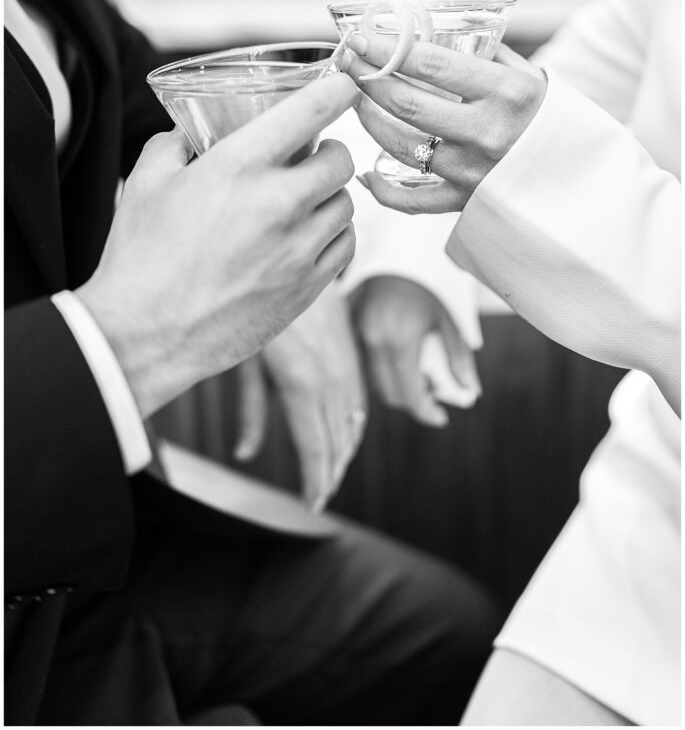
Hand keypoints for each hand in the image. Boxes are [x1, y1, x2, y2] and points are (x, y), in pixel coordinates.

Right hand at [76, 73, 359, 417]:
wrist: (145, 337)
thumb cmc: (140, 258)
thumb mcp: (146, 182)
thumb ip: (175, 145)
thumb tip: (192, 134)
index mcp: (238, 167)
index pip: (310, 111)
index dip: (336, 90)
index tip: (344, 85)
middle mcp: (278, 204)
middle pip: (341, 160)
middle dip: (331, 152)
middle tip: (314, 156)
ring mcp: (298, 250)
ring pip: (347, 205)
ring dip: (331, 196)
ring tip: (307, 200)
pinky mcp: (307, 289)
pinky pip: (344, 246)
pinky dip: (335, 234)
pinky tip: (312, 236)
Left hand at [234, 283, 367, 509]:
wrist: (293, 262)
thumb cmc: (259, 310)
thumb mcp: (245, 361)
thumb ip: (248, 410)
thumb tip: (244, 453)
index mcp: (302, 384)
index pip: (316, 447)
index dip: (316, 482)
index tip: (313, 505)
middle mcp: (330, 378)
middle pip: (337, 441)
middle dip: (329, 474)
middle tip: (318, 499)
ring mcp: (345, 365)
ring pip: (352, 423)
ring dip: (343, 453)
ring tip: (330, 476)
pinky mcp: (351, 355)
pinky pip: (360, 400)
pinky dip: (354, 426)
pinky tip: (346, 437)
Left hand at [342, 42, 545, 213]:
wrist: (583, 176)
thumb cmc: (548, 118)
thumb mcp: (528, 76)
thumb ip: (483, 55)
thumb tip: (429, 33)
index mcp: (506, 92)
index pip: (430, 64)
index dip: (387, 48)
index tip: (361, 38)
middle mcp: (487, 132)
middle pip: (406, 103)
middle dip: (367, 78)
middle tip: (347, 63)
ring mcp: (474, 171)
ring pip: (400, 146)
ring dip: (369, 121)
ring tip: (358, 102)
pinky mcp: (466, 202)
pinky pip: (411, 202)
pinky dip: (382, 190)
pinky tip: (365, 173)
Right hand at [350, 276, 480, 425]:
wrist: (400, 248)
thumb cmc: (430, 283)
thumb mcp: (450, 319)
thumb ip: (459, 358)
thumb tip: (471, 392)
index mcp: (400, 341)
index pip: (409, 395)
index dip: (426, 412)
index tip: (440, 418)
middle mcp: (373, 340)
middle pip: (389, 394)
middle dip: (413, 400)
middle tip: (434, 391)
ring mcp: (358, 333)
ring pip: (375, 380)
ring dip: (397, 385)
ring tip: (420, 371)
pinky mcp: (351, 326)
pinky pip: (365, 361)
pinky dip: (384, 368)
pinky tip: (401, 357)